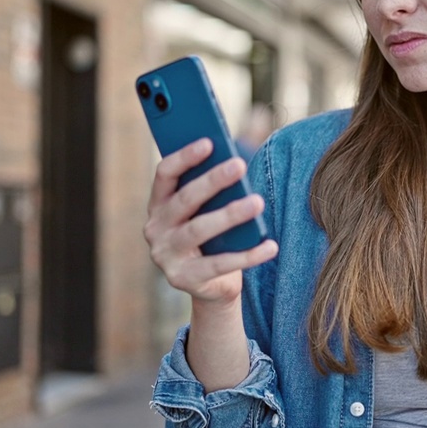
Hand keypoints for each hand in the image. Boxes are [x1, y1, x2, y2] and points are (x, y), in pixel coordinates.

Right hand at [142, 138, 277, 307]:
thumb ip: (212, 193)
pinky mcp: (183, 278)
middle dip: (213, 180)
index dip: (185, 157)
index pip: (165, 174)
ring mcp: (166, 255)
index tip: (209, 142)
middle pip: (185, 200)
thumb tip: (235, 165)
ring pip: (199, 230)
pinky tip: (270, 245)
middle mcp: (156, 228)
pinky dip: (248, 255)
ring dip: (230, 214)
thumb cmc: (212, 238)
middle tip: (240, 164)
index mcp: (158, 204)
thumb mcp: (207, 212)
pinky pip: (219, 265)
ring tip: (258, 202)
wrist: (210, 285)